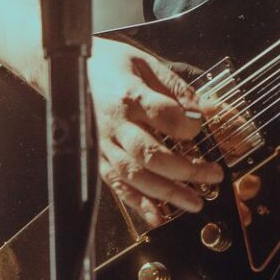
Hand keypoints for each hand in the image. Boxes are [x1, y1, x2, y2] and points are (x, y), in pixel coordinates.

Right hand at [86, 36, 223, 225]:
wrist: (67, 72)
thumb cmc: (109, 65)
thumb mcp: (145, 63)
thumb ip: (176, 88)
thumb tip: (205, 109)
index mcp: (128, 95)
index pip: (161, 113)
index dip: (185, 125)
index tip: (201, 129)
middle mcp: (115, 124)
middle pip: (150, 153)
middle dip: (185, 169)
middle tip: (212, 174)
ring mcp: (104, 145)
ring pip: (135, 176)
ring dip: (167, 193)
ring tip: (194, 201)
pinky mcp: (98, 160)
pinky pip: (117, 187)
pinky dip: (137, 203)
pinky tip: (158, 215)